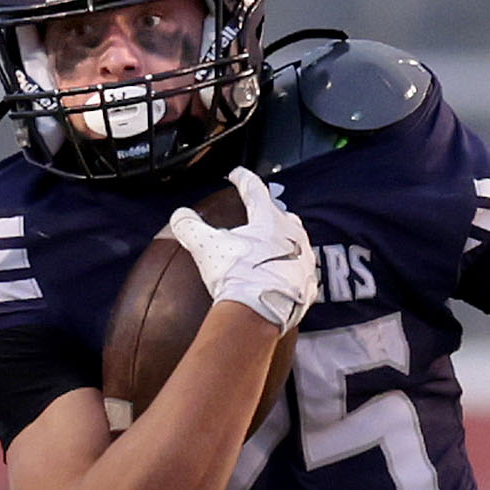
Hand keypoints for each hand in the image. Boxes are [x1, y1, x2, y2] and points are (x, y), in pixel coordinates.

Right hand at [166, 167, 317, 331]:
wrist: (260, 313)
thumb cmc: (236, 274)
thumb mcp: (205, 246)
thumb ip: (190, 227)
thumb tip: (180, 216)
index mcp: (270, 220)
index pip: (256, 191)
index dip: (244, 180)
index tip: (237, 175)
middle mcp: (294, 237)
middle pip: (283, 216)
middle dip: (271, 212)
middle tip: (260, 212)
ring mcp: (305, 263)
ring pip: (298, 243)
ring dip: (285, 241)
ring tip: (273, 244)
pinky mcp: (309, 287)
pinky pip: (301, 273)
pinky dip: (291, 270)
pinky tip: (284, 275)